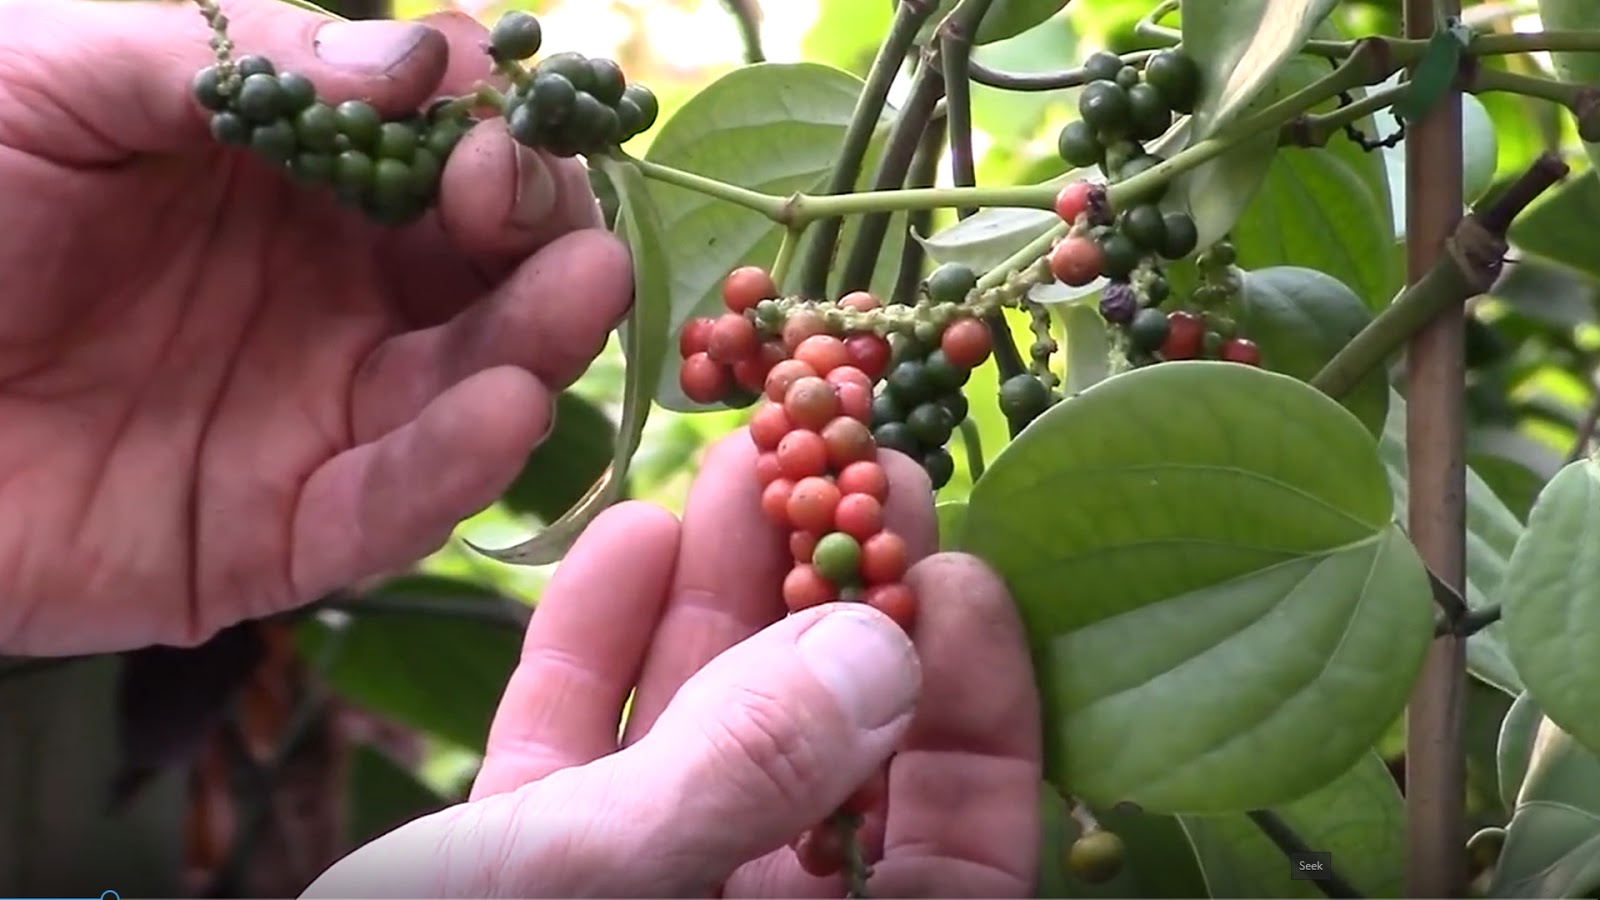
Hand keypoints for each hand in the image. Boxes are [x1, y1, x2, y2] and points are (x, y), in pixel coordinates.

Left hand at [0, 0, 631, 653]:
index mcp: (291, 182)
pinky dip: (455, 470)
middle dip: (545, 246)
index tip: (507, 135)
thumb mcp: (58, 74)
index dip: (498, 144)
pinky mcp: (266, 536)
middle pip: (487, 277)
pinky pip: (384, 512)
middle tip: (564, 232)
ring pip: (467, 392)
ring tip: (572, 302)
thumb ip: (239, 52)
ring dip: (536, 349)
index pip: (446, 158)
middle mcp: (325, 298)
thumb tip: (426, 56)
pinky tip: (504, 413)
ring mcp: (306, 419)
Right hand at [303, 433, 1042, 897]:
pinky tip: (622, 534)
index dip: (978, 712)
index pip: (954, 847)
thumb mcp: (594, 883)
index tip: (960, 574)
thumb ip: (743, 772)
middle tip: (853, 466)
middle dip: (840, 604)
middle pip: (833, 754)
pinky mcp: (527, 857)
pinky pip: (585, 741)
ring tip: (737, 461)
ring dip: (719, 592)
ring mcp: (631, 887)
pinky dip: (598, 641)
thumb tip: (883, 648)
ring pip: (707, 727)